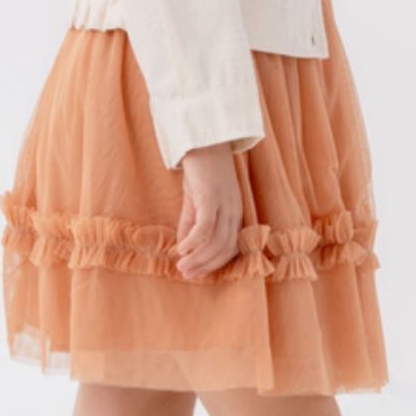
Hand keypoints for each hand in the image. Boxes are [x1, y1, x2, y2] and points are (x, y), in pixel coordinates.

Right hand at [174, 143, 243, 279]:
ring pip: (215, 242)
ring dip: (197, 258)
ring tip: (181, 265)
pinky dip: (193, 242)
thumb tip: (183, 248)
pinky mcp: (212, 197)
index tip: (196, 274)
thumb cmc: (200, 170)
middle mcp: (234, 212)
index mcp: (234, 214)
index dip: (214, 264)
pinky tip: (181, 248)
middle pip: (224, 249)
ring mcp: (225, 205)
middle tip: (186, 274)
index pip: (230, 248)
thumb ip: (190, 223)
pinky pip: (205, 227)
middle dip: (205, 266)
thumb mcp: (195, 201)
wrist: (202, 141)